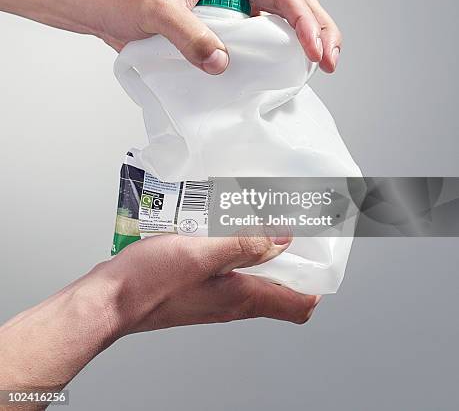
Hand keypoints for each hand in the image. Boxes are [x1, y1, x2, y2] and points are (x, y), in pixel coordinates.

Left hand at [0, 0, 340, 74]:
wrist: (104, 8)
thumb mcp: (157, 12)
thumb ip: (189, 35)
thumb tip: (222, 63)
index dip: (304, 22)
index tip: (315, 51)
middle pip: (294, 3)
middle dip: (319, 30)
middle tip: (331, 61)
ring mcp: (232, 10)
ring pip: (282, 20)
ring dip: (306, 40)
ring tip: (321, 64)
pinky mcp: (222, 30)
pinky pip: (258, 41)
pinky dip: (278, 54)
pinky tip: (286, 72)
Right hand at [95, 232, 319, 335]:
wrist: (109, 300)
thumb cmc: (150, 281)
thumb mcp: (203, 254)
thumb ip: (246, 245)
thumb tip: (285, 238)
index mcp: (242, 297)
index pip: (297, 305)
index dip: (314, 283)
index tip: (319, 252)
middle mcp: (232, 301)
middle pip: (277, 286)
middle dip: (290, 257)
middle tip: (290, 224)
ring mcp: (213, 295)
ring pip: (251, 274)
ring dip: (259, 248)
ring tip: (256, 217)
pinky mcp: (196, 285)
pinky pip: (226, 267)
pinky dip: (232, 248)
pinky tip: (220, 225)